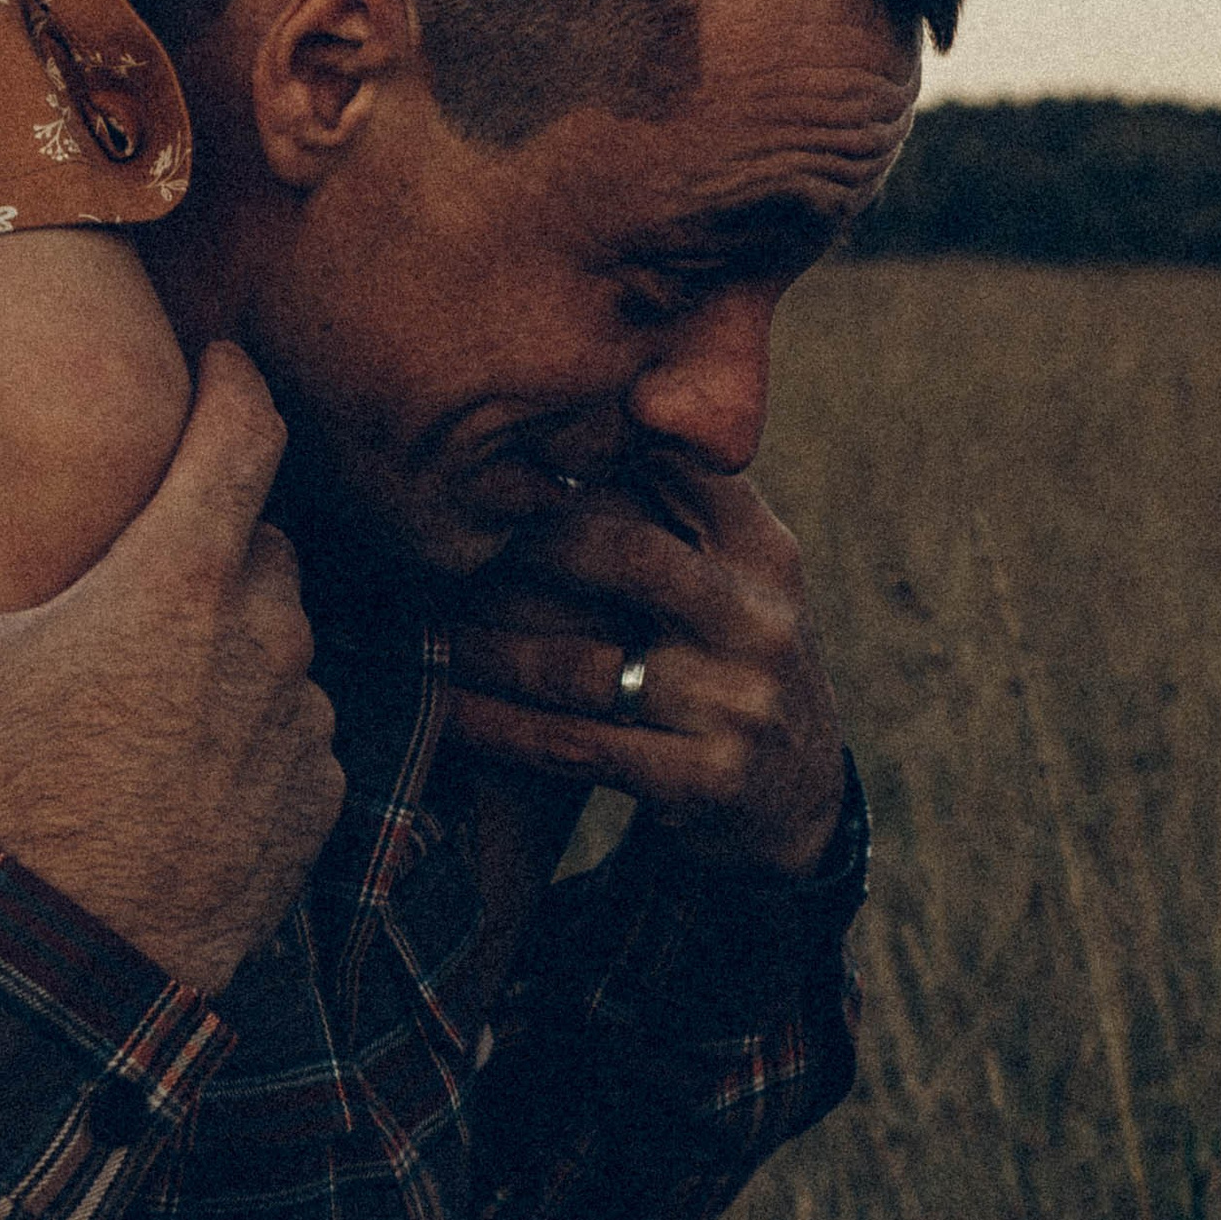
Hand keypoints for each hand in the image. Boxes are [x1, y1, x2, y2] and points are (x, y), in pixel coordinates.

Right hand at [0, 343, 342, 1001]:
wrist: (73, 970)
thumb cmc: (3, 809)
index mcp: (182, 577)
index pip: (246, 429)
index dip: (235, 379)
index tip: (218, 359)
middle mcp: (264, 631)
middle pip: (258, 538)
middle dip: (210, 539)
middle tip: (136, 572)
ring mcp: (300, 714)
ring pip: (279, 636)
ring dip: (231, 640)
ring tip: (144, 690)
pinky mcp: (318, 789)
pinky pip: (296, 727)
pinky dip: (253, 728)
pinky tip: (181, 766)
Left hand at [443, 472, 847, 881]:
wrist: (797, 805)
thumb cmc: (730, 662)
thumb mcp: (738, 578)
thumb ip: (679, 506)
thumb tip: (592, 414)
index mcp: (766, 552)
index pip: (677, 473)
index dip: (588, 457)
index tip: (507, 455)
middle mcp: (760, 621)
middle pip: (623, 555)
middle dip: (523, 546)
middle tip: (447, 541)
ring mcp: (735, 706)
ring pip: (577, 665)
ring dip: (484, 647)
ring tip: (423, 628)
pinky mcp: (702, 782)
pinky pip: (570, 745)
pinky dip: (497, 724)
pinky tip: (445, 705)